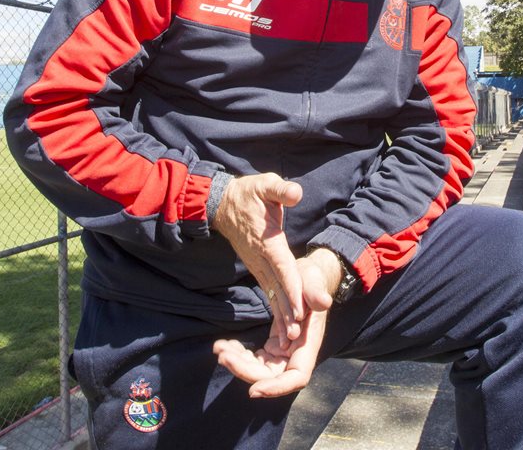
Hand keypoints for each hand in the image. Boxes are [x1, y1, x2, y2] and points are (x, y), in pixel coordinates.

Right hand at [211, 173, 304, 337]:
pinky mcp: (255, 266)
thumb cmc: (247, 193)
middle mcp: (261, 257)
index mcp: (267, 240)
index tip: (300, 309)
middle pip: (278, 287)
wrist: (221, 203)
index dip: (292, 288)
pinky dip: (276, 306)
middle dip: (288, 311)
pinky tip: (282, 321)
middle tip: (296, 336)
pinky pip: (268, 288)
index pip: (283, 267)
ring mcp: (256, 263)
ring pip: (272, 292)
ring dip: (281, 315)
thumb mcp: (265, 184)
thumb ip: (281, 190)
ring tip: (289, 338)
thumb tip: (295, 193)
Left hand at [213, 253, 338, 396]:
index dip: (277, 387)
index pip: (296, 377)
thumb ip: (317, 293)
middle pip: (271, 377)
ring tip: (220, 348)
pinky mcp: (273, 347)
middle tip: (223, 356)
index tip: (253, 390)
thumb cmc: (312, 280)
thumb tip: (323, 301)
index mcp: (309, 344)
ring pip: (259, 371)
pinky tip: (226, 344)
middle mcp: (296, 354)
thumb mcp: (315, 282)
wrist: (305, 280)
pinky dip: (239, 355)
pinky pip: (254, 359)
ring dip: (238, 364)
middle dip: (246, 371)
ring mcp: (283, 353)